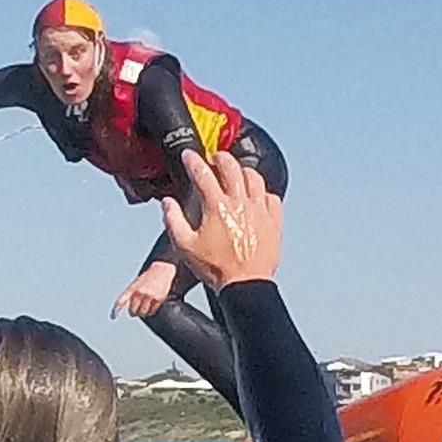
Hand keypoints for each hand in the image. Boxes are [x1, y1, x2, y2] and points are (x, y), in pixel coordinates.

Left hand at [110, 261, 176, 318]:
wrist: (161, 270)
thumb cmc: (146, 278)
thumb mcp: (135, 283)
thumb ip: (131, 295)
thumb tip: (128, 310)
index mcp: (132, 287)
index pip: (122, 300)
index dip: (116, 309)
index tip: (112, 316)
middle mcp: (140, 292)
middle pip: (133, 311)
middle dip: (133, 312)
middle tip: (134, 311)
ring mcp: (149, 295)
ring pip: (142, 313)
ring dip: (141, 313)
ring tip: (142, 310)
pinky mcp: (158, 298)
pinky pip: (151, 311)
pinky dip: (149, 312)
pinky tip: (149, 307)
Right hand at [162, 150, 280, 288]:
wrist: (245, 286)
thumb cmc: (216, 268)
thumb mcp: (185, 246)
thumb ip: (173, 221)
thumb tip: (168, 202)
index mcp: (217, 207)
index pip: (202, 173)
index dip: (193, 160)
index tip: (188, 156)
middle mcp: (240, 204)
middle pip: (232, 167)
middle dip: (220, 157)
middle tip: (214, 159)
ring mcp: (259, 211)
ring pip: (254, 177)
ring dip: (242, 171)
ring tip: (235, 173)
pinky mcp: (273, 221)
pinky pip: (272, 196)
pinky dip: (262, 191)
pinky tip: (255, 195)